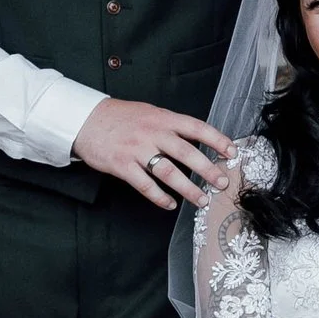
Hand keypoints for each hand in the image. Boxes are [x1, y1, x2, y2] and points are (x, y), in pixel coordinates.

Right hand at [71, 98, 231, 209]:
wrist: (86, 120)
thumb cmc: (120, 117)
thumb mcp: (149, 112)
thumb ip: (171, 125)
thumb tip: (197, 139)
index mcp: (162, 118)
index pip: (196, 127)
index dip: (216, 140)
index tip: (232, 152)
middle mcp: (152, 133)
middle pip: (186, 153)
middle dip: (207, 169)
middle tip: (222, 182)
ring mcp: (137, 149)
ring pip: (168, 172)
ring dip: (187, 189)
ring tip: (201, 200)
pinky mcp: (122, 165)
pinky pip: (145, 185)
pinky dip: (159, 197)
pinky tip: (169, 205)